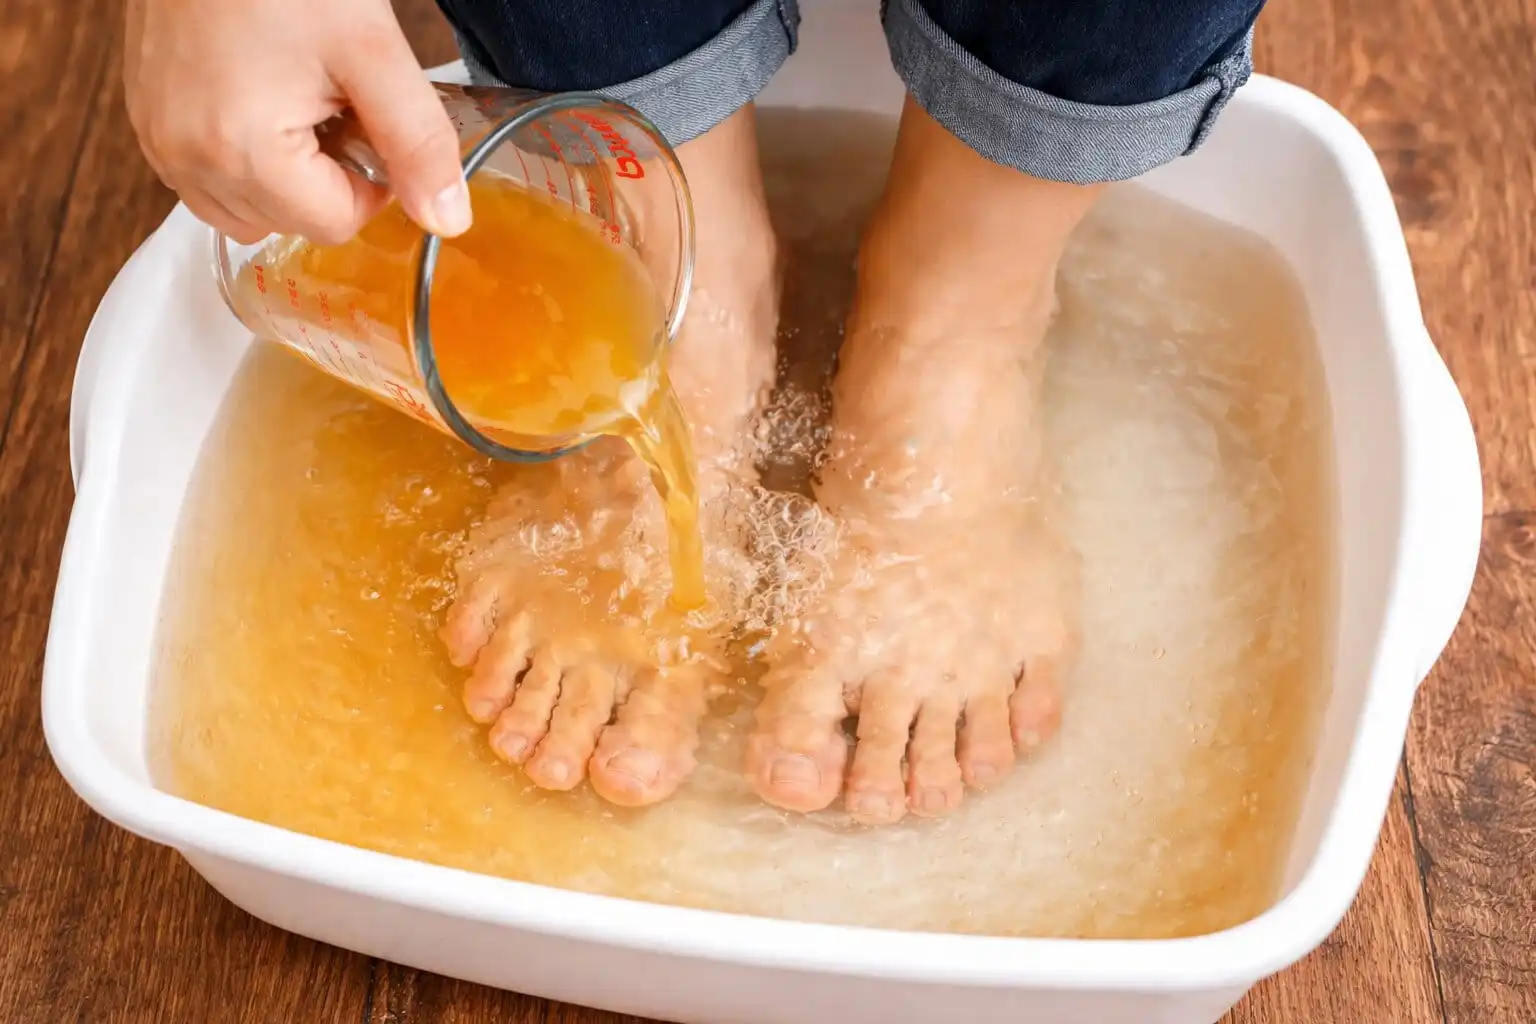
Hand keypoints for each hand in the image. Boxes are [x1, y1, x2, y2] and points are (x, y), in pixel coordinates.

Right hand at [125, 0, 470, 244]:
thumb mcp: (373, 53)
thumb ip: (417, 144)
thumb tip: (448, 220)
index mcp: (242, 152)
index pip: (335, 224)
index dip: (372, 182)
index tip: (369, 119)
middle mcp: (186, 159)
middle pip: (290, 223)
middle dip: (326, 179)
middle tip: (332, 101)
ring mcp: (159, 141)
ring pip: (246, 211)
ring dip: (285, 179)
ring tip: (297, 100)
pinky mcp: (148, 121)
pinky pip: (206, 178)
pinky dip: (244, 159)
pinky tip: (261, 98)